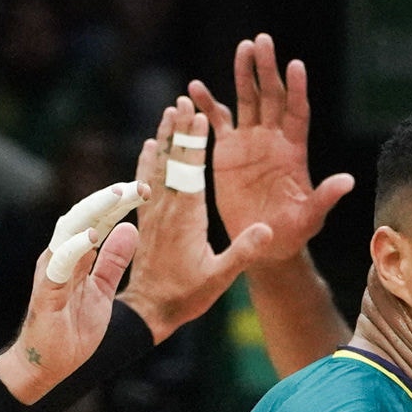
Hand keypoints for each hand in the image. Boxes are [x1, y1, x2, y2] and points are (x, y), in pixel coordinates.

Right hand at [0, 198, 139, 403]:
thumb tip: (129, 228)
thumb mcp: (103, 291)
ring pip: (69, 230)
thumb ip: (113, 262)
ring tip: (117, 197)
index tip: (146, 190)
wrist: (49, 364)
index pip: (99, 220)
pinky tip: (91, 236)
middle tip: (138, 186)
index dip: (120, 203)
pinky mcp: (46, 290)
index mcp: (77, 255)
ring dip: (93, 211)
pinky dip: (74, 248)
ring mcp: (52, 270)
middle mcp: (62, 255)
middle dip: (111, 198)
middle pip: (84, 216)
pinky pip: (59, 264)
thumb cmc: (72, 328)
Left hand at [120, 96, 275, 342]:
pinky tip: (148, 147)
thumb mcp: (221, 276)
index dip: (195, 140)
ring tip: (168, 111)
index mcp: (187, 216)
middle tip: (182, 101)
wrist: (149, 310)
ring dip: (163, 137)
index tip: (199, 114)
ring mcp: (152, 212)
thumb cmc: (187, 295)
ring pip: (157, 165)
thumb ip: (243, 251)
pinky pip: (144, 182)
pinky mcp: (143, 219)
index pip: (191, 169)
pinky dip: (147, 161)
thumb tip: (267, 229)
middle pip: (173, 159)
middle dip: (178, 129)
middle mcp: (166, 208)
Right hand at [189, 33, 354, 271]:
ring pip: (246, 100)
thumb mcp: (311, 217)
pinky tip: (194, 88)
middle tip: (263, 40)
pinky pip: (217, 121)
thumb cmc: (293, 232)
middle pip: (271, 97)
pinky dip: (206, 104)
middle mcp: (273, 140)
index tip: (296, 66)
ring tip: (243, 47)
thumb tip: (348, 181)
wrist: (263, 243)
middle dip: (267, 69)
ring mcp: (250, 142)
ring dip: (244, 74)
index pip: (297, 113)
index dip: (297, 90)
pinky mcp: (227, 151)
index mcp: (294, 151)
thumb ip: (325, 196)